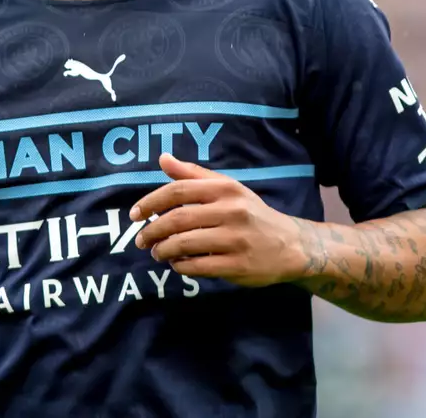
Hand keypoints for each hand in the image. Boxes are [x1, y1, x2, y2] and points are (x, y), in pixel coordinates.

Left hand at [129, 153, 305, 286]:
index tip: (134, 214)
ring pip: (184, 245)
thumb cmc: (251, 214)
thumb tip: (163, 158)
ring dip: (163, 250)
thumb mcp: (228, 189)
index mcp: (226, 189)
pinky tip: (177, 264)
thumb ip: (193, 175)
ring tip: (158, 253)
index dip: (150, 202)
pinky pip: (198, 266)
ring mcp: (235, 239)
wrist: (291, 245)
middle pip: (177, 219)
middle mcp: (231, 211)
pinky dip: (181, 267)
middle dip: (152, 231)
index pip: (178, 191)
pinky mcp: (238, 265)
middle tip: (141, 240)